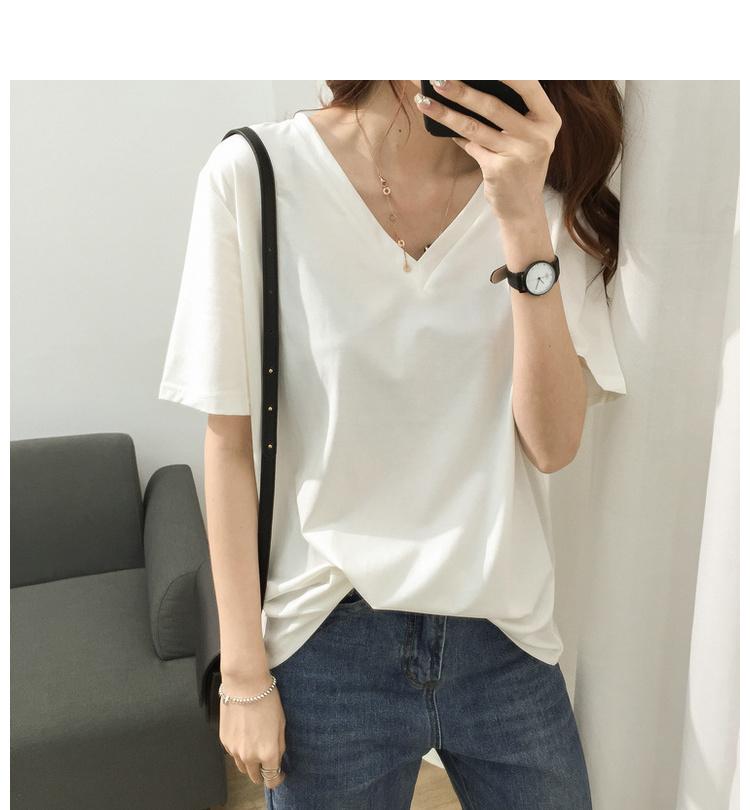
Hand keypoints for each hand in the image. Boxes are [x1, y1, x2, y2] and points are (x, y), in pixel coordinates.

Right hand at [219, 671, 286, 791]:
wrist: (245, 686)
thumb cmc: (266, 701)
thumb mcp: (281, 724)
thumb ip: (279, 746)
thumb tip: (277, 759)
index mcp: (267, 753)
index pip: (271, 778)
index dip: (277, 779)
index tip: (279, 774)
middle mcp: (250, 756)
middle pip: (255, 777)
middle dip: (262, 772)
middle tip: (267, 762)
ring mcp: (235, 750)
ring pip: (242, 767)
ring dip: (250, 763)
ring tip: (255, 746)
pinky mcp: (224, 742)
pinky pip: (233, 753)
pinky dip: (239, 750)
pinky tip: (245, 734)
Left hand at [415, 80, 561, 223]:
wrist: (523, 209)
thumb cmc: (521, 167)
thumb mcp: (527, 138)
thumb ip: (511, 115)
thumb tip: (471, 86)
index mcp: (548, 120)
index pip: (527, 86)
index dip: (505, 70)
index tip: (477, 58)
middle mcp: (538, 136)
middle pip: (494, 106)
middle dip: (462, 90)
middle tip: (438, 77)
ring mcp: (519, 155)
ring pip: (475, 127)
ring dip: (446, 113)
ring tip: (425, 101)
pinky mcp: (499, 171)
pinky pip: (470, 147)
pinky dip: (455, 136)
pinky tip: (440, 126)